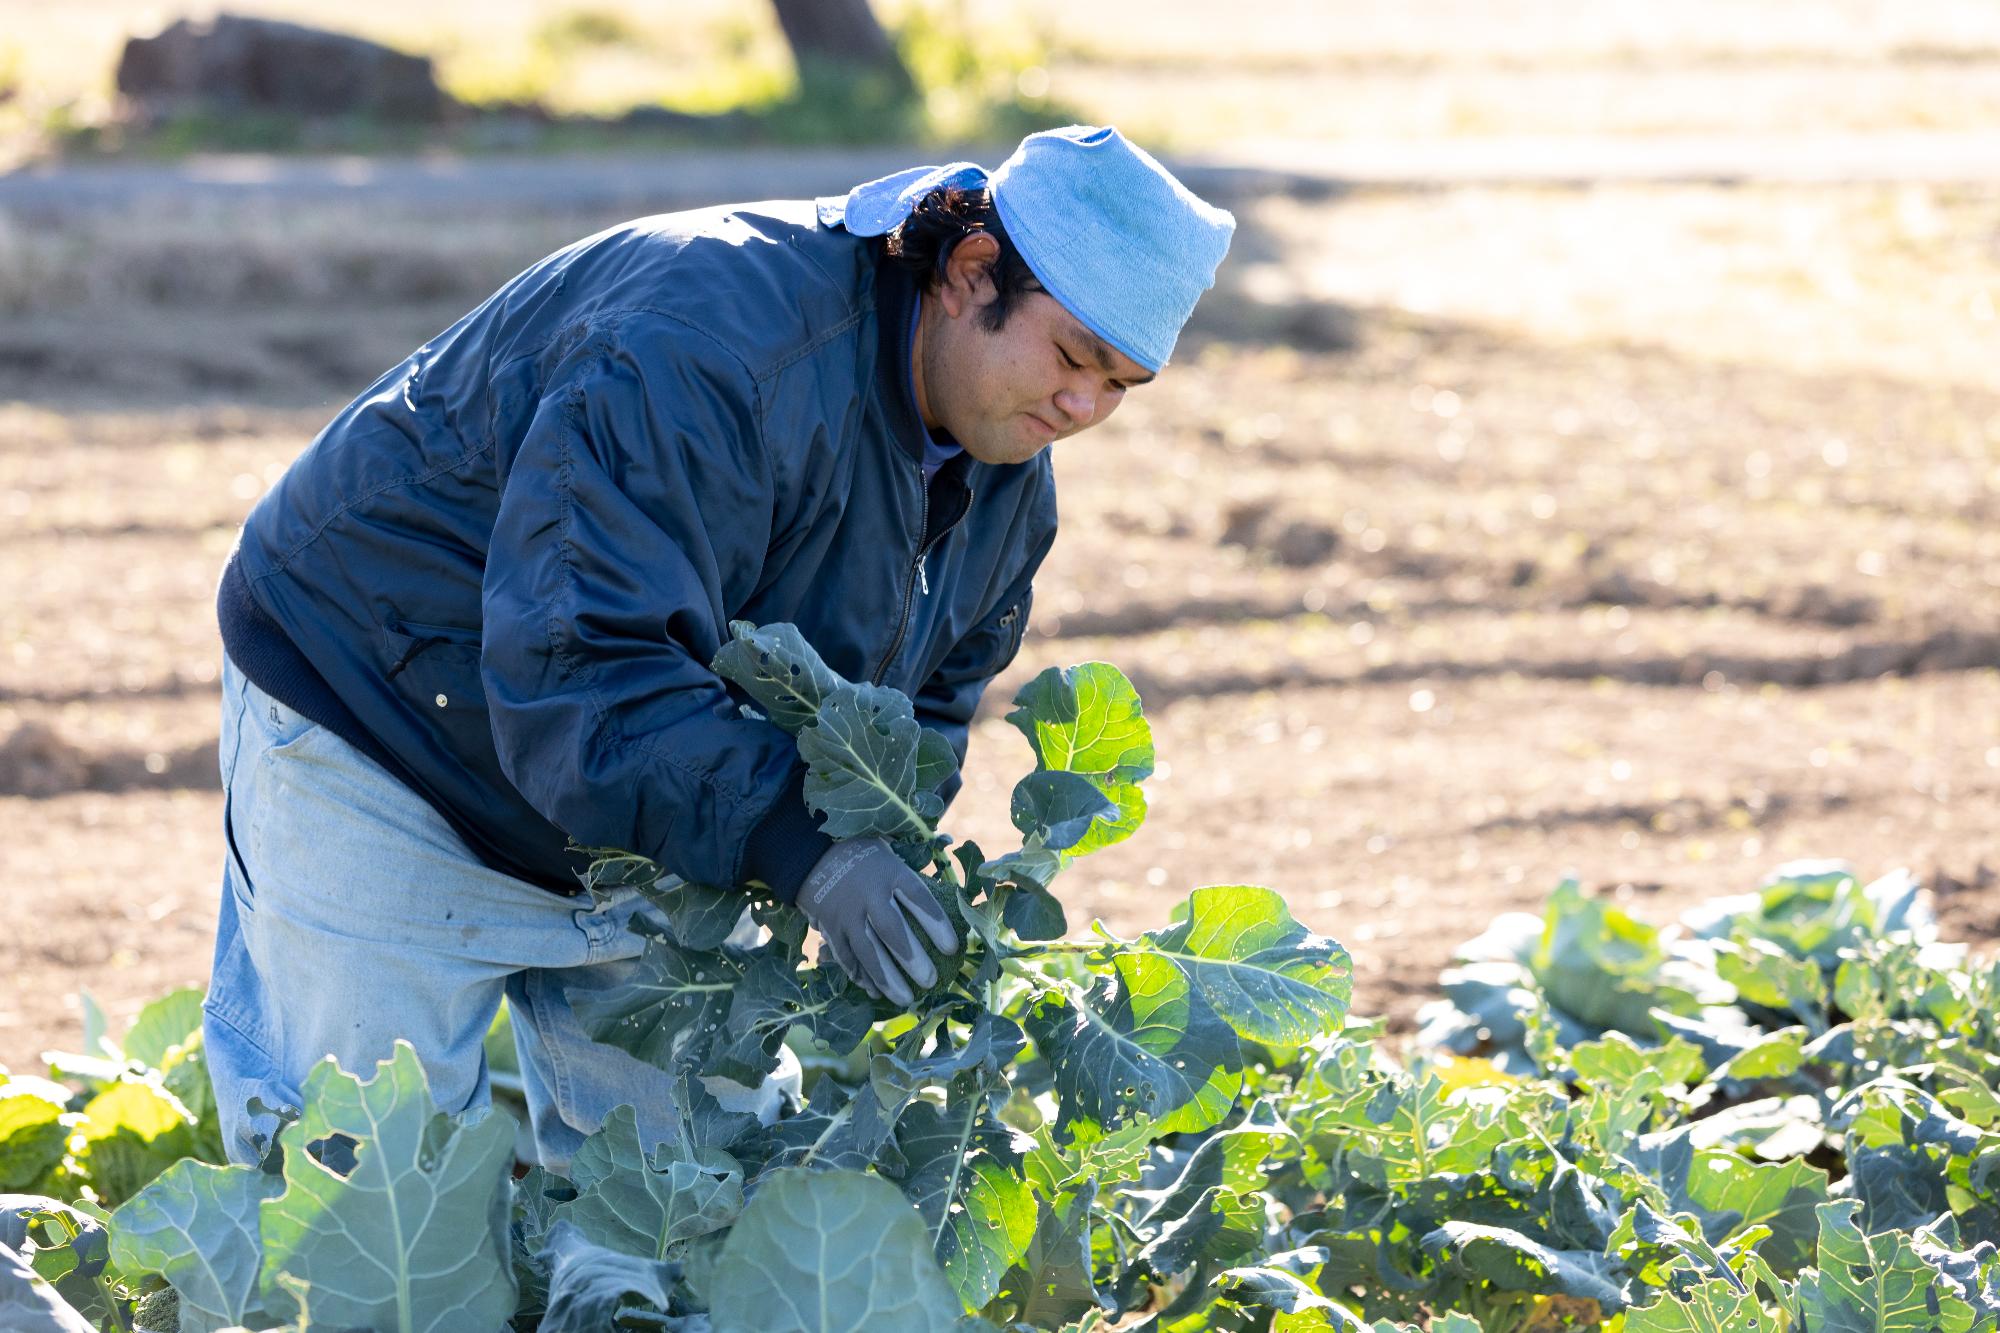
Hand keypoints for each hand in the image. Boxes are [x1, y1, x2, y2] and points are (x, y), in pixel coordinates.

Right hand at [797, 838, 958, 1006]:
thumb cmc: (867, 858)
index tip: (953, 948)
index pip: (918, 897)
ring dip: (886, 977)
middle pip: (891, 928)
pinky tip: (876, 993)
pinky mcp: (830, 927)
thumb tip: (955, 903)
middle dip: (911, 958)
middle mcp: (868, 893)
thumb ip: (914, 882)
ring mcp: (847, 912)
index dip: (936, 923)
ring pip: (866, 950)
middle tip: (930, 980)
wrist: (814, 854)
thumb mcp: (893, 856)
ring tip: (906, 999)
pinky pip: (846, 956)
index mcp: (890, 871)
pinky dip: (861, 976)